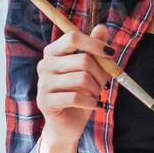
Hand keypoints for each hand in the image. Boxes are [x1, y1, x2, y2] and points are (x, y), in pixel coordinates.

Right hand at [36, 23, 113, 145]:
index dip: (94, 43)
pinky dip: (91, 102)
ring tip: (96, 96)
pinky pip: (75, 97)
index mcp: (53, 52)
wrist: (67, 124)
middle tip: (104, 84)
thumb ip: (94, 49)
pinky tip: (93, 105)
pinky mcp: (45, 101)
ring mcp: (42, 83)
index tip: (111, 54)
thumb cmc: (80, 94)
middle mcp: (44, 65)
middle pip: (82, 60)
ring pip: (81, 79)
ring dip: (96, 89)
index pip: (73, 38)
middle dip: (100, 73)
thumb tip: (101, 27)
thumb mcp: (90, 70)